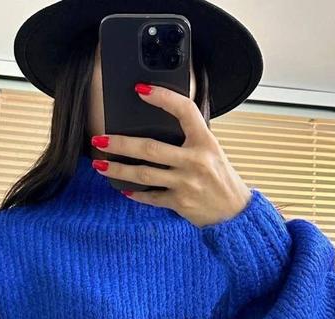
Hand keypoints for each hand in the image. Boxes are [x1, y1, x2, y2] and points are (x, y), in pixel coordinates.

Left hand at [91, 82, 252, 227]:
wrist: (234, 213)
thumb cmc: (221, 180)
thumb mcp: (213, 152)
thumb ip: (191, 139)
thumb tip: (160, 125)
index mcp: (206, 142)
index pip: (184, 111)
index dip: (163, 97)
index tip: (141, 89)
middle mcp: (196, 161)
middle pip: (150, 148)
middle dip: (120, 143)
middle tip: (100, 139)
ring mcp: (186, 183)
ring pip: (144, 174)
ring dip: (118, 170)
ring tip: (100, 165)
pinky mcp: (180, 203)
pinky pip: (151, 197)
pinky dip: (136, 194)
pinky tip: (124, 189)